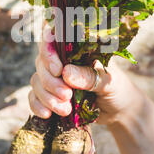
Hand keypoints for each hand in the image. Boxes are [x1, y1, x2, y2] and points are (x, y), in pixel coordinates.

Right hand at [29, 28, 145, 127]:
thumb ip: (88, 76)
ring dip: (46, 96)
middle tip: (67, 95)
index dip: (49, 51)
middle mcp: (61, 60)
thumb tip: (65, 73)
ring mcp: (54, 78)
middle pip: (41, 62)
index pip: (52, 39)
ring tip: (65, 110)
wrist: (119, 110)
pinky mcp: (49, 95)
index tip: (57, 69)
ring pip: (36, 80)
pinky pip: (34, 97)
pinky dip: (37, 105)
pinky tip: (47, 114)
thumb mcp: (107, 81)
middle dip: (50, 81)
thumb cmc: (117, 88)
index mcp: (76, 49)